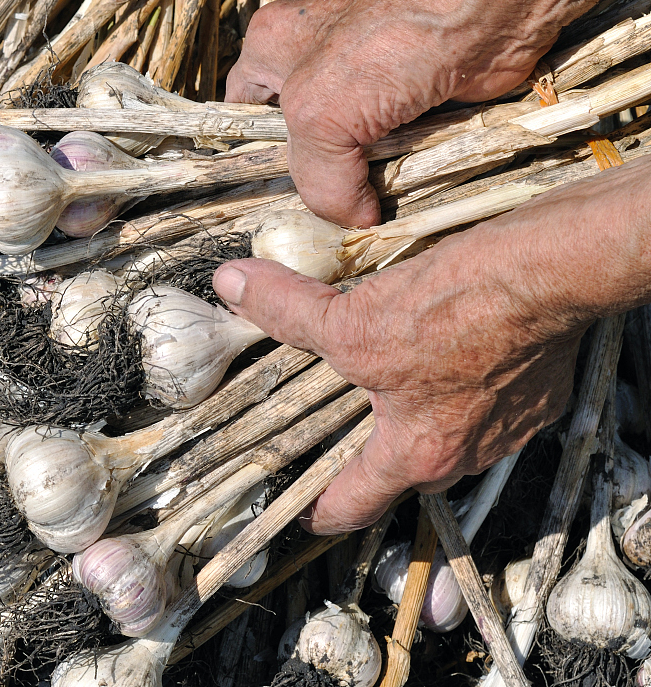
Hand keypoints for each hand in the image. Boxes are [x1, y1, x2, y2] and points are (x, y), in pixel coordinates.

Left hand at [212, 205, 588, 533]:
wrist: (549, 273)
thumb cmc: (456, 308)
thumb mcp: (351, 318)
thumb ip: (287, 311)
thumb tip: (232, 286)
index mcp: (415, 454)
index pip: (354, 506)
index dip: (317, 510)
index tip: (298, 508)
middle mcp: (465, 454)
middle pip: (398, 466)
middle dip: (364, 445)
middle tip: (331, 419)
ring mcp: (508, 426)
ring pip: (445, 430)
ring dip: (414, 408)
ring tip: (385, 369)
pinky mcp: (536, 391)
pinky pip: (483, 397)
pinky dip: (457, 379)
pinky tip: (441, 340)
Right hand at [225, 0, 650, 227]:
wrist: (485, 17)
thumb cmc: (389, 44)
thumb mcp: (318, 118)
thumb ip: (317, 180)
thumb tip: (351, 219)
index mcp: (270, 52)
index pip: (241, 118)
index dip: (253, 161)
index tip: (270, 204)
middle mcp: (312, 65)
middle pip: (299, 144)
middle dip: (314, 181)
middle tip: (322, 216)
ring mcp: (365, 85)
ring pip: (349, 155)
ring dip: (361, 184)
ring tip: (366, 212)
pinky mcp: (410, 104)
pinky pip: (394, 156)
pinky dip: (401, 177)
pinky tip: (403, 195)